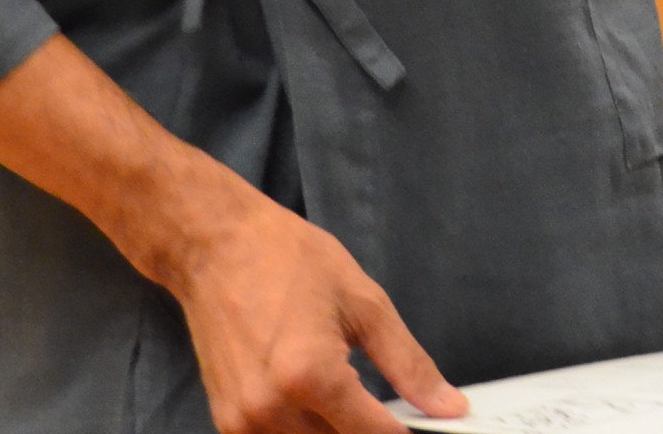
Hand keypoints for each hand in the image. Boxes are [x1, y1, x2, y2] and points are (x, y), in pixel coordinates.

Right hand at [158, 168, 466, 433]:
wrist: (214, 247)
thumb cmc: (286, 259)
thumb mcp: (364, 302)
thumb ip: (408, 364)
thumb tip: (448, 406)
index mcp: (312, 376)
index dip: (404, 433)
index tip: (421, 425)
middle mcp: (273, 409)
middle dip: (367, 429)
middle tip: (377, 398)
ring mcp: (244, 422)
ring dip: (334, 430)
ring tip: (341, 388)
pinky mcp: (227, 422)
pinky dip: (304, 429)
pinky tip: (312, 396)